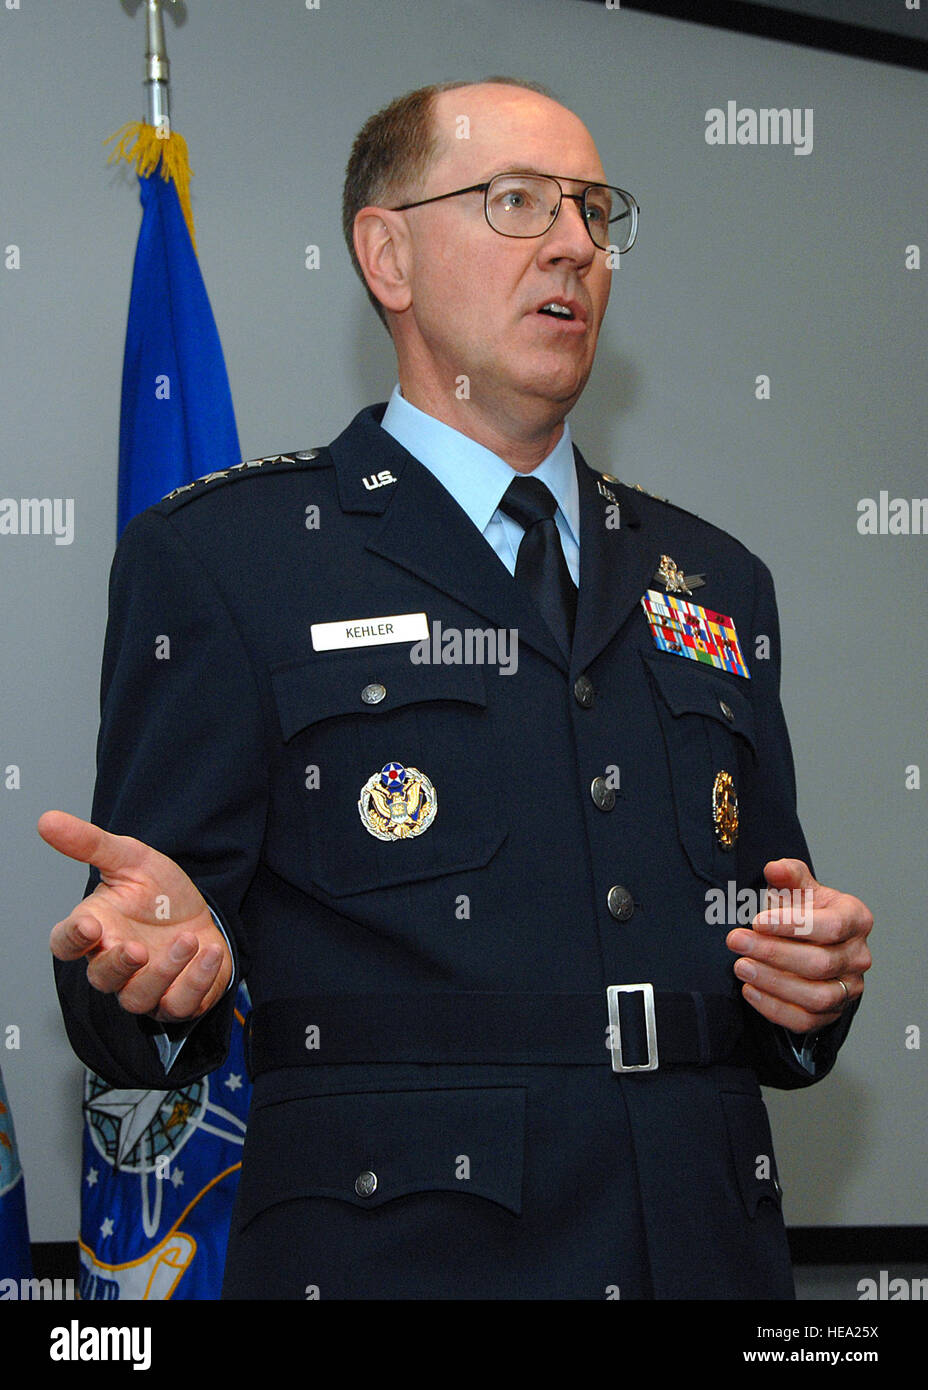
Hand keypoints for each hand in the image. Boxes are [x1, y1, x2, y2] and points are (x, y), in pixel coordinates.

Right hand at [40, 810, 232, 1024]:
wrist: (202, 912)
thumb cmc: (158, 892)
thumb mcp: (130, 858)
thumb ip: (89, 843)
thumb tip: (47, 820)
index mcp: (95, 930)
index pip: (65, 944)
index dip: (72, 939)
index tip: (88, 924)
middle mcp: (113, 964)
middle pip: (101, 979)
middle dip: (119, 965)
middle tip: (138, 948)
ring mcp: (144, 987)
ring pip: (138, 998)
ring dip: (163, 973)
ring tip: (187, 940)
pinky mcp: (176, 1001)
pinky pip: (178, 1006)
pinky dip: (195, 982)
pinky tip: (209, 953)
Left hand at [726, 858, 872, 1034]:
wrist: (812, 941)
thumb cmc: (806, 912)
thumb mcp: (798, 888)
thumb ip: (788, 874)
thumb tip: (774, 869)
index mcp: (856, 919)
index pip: (831, 926)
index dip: (793, 926)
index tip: (757, 921)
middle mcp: (858, 956)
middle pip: (820, 963)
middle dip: (773, 953)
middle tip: (737, 942)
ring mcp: (848, 988)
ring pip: (815, 996)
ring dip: (773, 982)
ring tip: (741, 967)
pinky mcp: (832, 1013)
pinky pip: (805, 1020)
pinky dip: (775, 1008)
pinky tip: (750, 990)